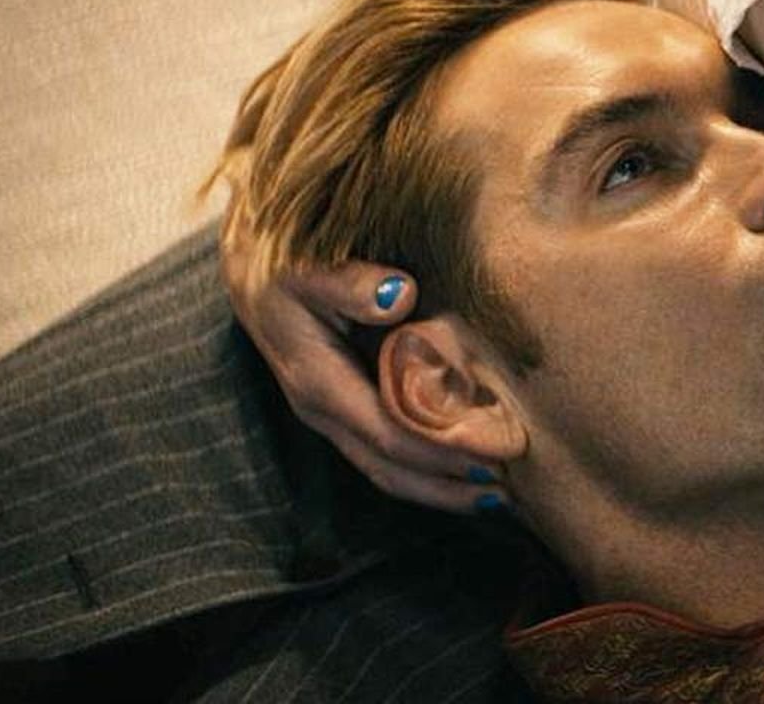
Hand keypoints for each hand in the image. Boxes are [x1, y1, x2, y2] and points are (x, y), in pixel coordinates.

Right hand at [219, 226, 504, 512]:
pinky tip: (467, 474)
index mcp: (319, 382)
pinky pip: (385, 456)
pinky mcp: (344, 414)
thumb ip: (350, 283)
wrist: (255, 274)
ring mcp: (332, 419)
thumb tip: (397, 293)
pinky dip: (428, 472)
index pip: (388, 432)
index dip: (441, 450)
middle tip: (508, 495)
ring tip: (497, 498)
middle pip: (389, 468)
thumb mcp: (307, 267)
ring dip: (441, 490)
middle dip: (447, 487)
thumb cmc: (285, 267)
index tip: (494, 456)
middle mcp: (325, 412)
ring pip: (387, 471)